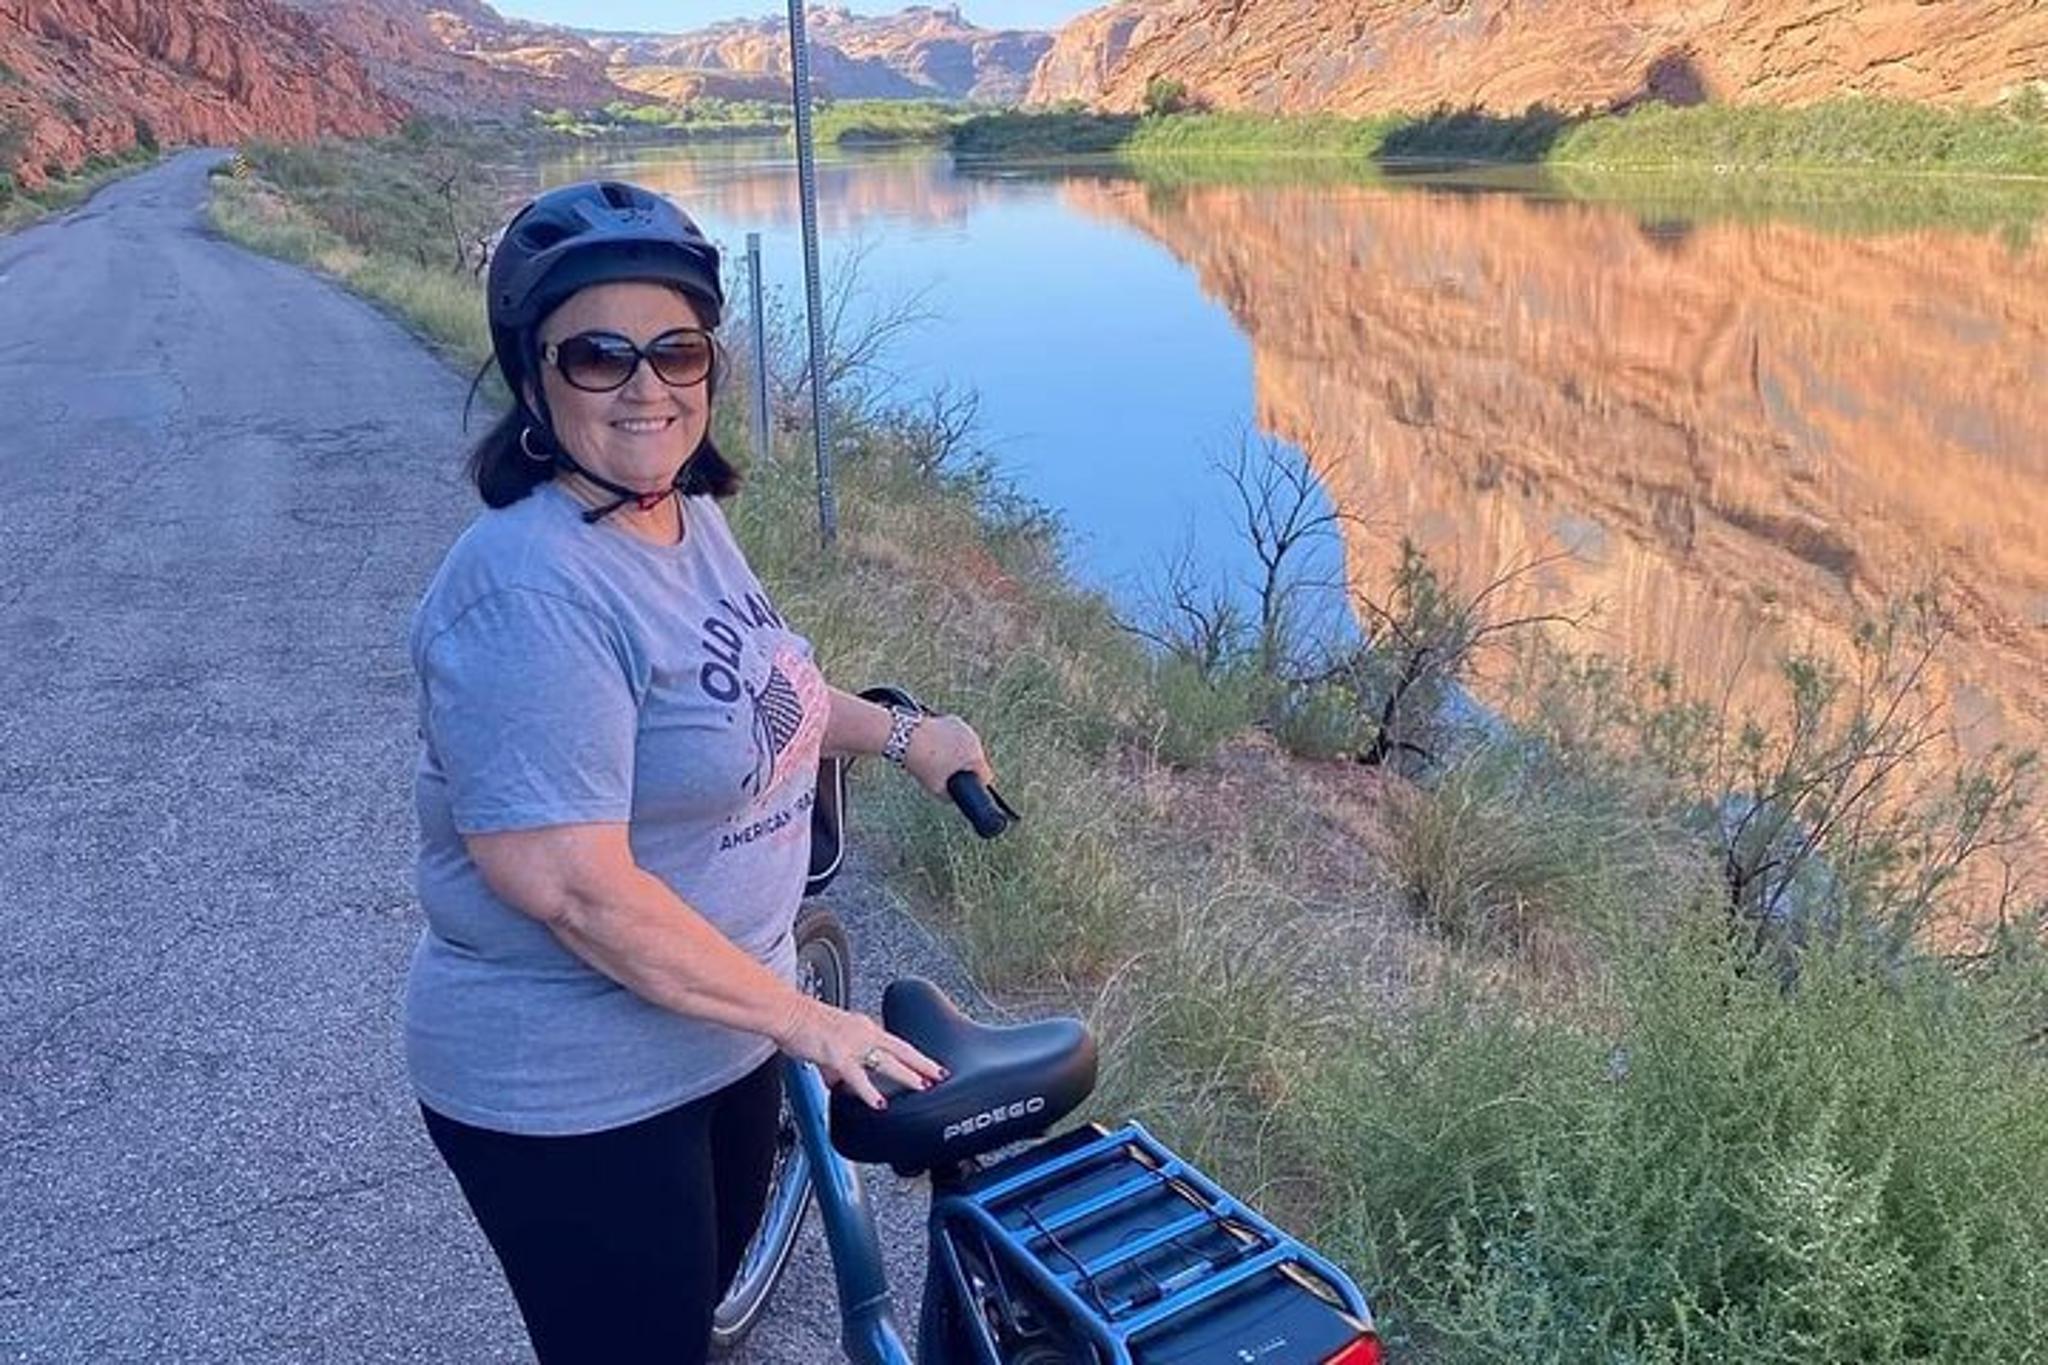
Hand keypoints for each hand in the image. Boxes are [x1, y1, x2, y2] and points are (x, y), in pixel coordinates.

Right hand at [772, 993, 945, 1110]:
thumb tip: (839, 1082)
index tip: (929, 1065)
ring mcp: (852, 1043)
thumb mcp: (830, 1043)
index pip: (896, 1042)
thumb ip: (839, 1065)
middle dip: (923, 1063)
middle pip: (901, 1049)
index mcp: (863, 1027)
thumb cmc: (802, 1024)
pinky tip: (879, 1104)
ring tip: (921, 1086)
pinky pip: (859, 1077)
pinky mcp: (838, 1055)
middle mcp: (863, 1032)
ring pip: (887, 1061)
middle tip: (940, 1074)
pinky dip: (870, 1092)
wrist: (786, 1013)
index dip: (914, 1054)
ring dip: (906, 1074)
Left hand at [903, 713, 994, 799]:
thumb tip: (953, 797)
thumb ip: (950, 796)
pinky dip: (950, 742)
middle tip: (947, 775)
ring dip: (958, 754)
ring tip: (939, 761)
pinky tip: (936, 748)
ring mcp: (963, 727)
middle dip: (965, 768)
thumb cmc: (922, 762)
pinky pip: (957, 736)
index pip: (985, 777)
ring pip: (966, 747)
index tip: (965, 787)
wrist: (905, 738)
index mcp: (975, 756)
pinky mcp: (951, 719)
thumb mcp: (937, 789)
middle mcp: (973, 739)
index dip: (976, 786)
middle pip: (976, 760)